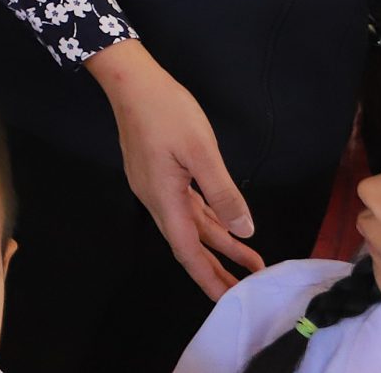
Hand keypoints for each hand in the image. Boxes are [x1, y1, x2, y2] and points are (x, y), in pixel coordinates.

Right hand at [87, 41, 262, 299]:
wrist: (130, 81)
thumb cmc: (166, 111)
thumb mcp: (201, 151)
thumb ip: (222, 193)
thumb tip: (244, 230)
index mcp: (164, 198)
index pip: (187, 251)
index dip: (208, 278)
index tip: (230, 299)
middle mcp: (156, 199)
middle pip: (188, 244)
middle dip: (216, 268)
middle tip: (245, 289)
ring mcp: (155, 186)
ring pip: (189, 225)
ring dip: (217, 243)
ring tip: (250, 260)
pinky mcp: (158, 173)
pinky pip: (186, 207)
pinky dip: (207, 220)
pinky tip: (223, 223)